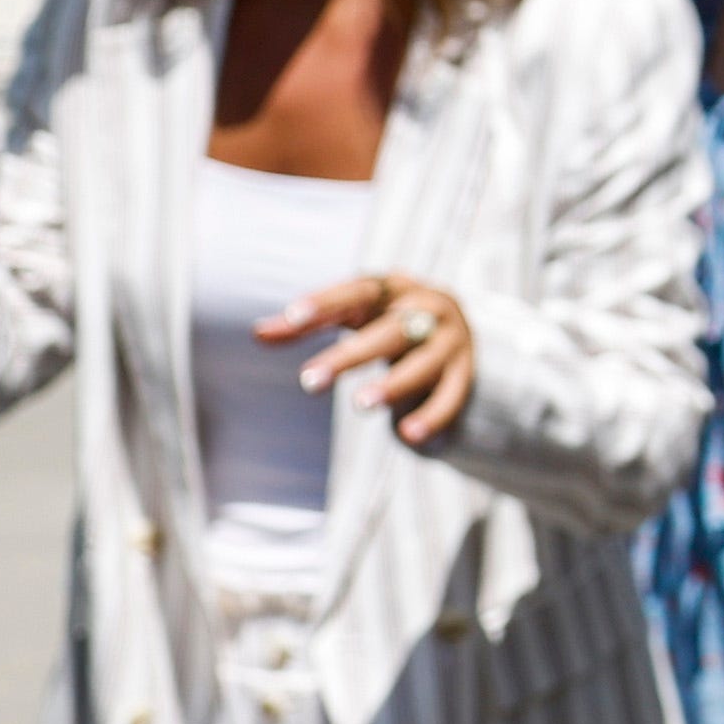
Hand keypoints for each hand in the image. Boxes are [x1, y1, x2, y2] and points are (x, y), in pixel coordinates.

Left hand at [261, 273, 476, 441]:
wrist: (455, 325)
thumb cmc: (386, 319)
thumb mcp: (352, 315)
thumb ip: (308, 323)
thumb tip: (258, 334)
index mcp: (395, 288)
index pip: (358, 291)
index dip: (326, 303)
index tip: (292, 319)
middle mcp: (428, 308)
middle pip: (389, 331)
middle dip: (350, 357)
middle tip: (308, 381)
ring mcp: (451, 341)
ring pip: (423, 364)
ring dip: (394, 384)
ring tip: (360, 405)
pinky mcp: (465, 373)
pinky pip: (451, 397)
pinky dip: (432, 416)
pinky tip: (408, 436)